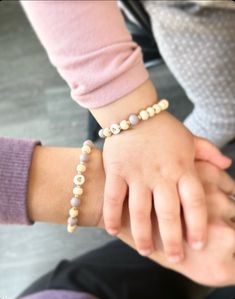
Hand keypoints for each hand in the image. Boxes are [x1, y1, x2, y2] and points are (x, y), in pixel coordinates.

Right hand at [102, 111, 230, 261]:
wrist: (133, 111)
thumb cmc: (163, 128)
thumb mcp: (189, 139)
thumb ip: (209, 153)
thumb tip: (227, 166)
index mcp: (182, 167)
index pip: (195, 202)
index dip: (197, 226)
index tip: (198, 244)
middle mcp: (161, 174)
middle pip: (168, 213)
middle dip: (172, 240)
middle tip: (175, 258)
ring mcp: (137, 173)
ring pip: (139, 211)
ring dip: (142, 234)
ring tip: (146, 252)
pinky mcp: (117, 170)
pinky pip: (113, 197)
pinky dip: (112, 215)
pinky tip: (113, 231)